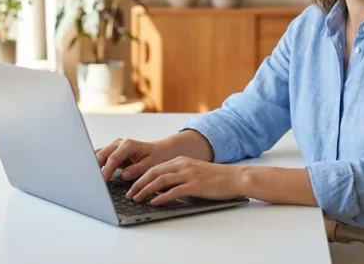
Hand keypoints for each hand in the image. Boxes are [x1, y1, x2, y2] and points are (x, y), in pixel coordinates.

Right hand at [95, 138, 174, 182]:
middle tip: (92, 183)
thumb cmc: (156, 157)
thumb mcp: (150, 165)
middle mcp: (118, 143)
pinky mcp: (111, 151)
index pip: (113, 159)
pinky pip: (99, 156)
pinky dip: (95, 164)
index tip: (102, 182)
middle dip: (95, 168)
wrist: (159, 150)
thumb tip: (123, 175)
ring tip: (89, 179)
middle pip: (101, 155)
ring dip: (92, 166)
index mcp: (128, 145)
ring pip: (98, 155)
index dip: (106, 171)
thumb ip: (136, 170)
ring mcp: (113, 146)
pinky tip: (91, 174)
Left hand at [126, 156, 241, 205]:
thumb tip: (161, 188)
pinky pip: (174, 191)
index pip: (155, 167)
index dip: (140, 177)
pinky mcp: (195, 185)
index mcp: (180, 161)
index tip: (132, 186)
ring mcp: (189, 174)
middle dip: (138, 183)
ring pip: (160, 180)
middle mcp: (182, 165)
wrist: (234, 177)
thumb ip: (178, 177)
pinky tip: (154, 202)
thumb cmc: (215, 178)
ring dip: (146, 190)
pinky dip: (161, 196)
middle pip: (154, 172)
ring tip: (137, 199)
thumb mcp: (193, 173)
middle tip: (129, 194)